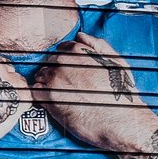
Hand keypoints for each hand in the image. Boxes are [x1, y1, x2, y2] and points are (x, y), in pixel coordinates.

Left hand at [32, 32, 157, 152]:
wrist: (121, 123)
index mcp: (78, 52)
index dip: (66, 61)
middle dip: (56, 72)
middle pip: (49, 62)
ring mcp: (53, 80)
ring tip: (63, 95)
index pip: (61, 50)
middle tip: (68, 86)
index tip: (72, 72)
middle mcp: (63, 63)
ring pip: (41, 76)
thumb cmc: (122, 94)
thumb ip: (98, 45)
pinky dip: (41, 95)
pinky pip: (36, 92)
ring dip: (47, 83)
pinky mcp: (48, 99)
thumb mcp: (117, 63)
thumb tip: (80, 35)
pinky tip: (54, 102)